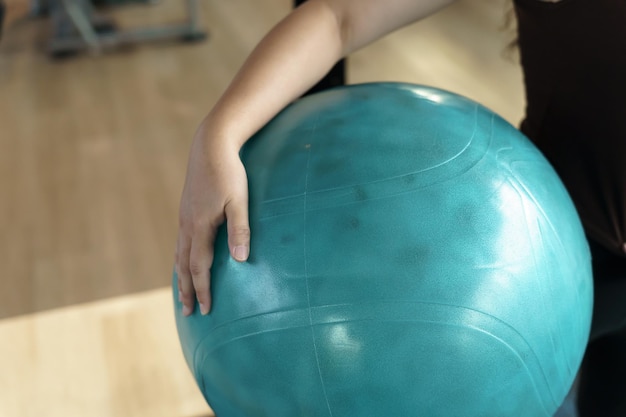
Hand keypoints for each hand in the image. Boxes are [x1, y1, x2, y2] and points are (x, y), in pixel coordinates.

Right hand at [175, 123, 249, 315]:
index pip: (199, 267)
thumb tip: (241, 260)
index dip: (202, 289)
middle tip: (187, 312)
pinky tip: (184, 261)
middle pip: (183, 265)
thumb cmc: (229, 173)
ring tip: (181, 294)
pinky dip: (180, 259)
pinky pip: (180, 242)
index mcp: (200, 226)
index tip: (205, 309)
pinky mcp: (186, 210)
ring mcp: (183, 218)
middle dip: (186, 290)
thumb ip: (240, 230)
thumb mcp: (239, 201)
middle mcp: (187, 225)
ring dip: (180, 277)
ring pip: (178, 254)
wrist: (210, 146)